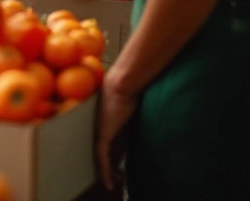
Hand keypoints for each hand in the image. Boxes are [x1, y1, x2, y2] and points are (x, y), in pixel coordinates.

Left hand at [96, 70, 137, 191]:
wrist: (123, 83)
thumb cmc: (137, 91)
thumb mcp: (144, 111)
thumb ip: (149, 121)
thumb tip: (170, 124)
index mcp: (116, 125)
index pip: (116, 147)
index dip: (119, 160)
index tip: (124, 173)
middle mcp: (107, 130)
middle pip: (110, 155)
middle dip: (114, 170)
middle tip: (119, 184)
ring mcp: (103, 132)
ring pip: (104, 159)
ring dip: (109, 175)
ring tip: (114, 188)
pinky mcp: (103, 135)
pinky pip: (102, 158)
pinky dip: (105, 171)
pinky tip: (108, 184)